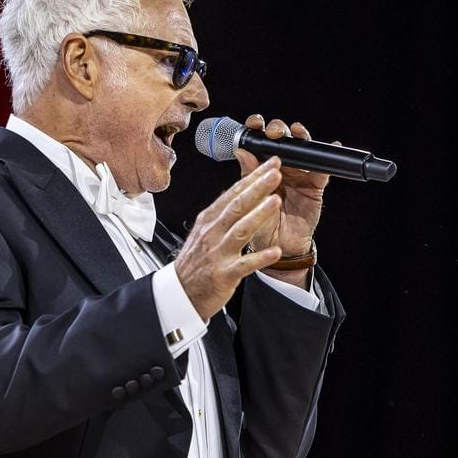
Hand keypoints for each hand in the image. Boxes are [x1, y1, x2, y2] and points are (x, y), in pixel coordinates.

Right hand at [174, 155, 294, 319]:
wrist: (181, 293)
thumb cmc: (196, 262)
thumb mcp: (206, 230)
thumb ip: (223, 210)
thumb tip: (239, 188)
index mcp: (210, 220)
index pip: (233, 193)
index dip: (252, 177)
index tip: (270, 164)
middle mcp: (213, 233)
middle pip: (237, 206)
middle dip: (257, 188)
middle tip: (275, 173)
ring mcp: (218, 253)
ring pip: (240, 230)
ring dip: (259, 215)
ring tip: (276, 201)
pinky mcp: (224, 274)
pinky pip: (244, 264)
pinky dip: (260, 258)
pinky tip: (276, 251)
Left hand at [234, 115, 329, 287]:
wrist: (277, 250)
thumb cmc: (260, 227)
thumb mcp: (249, 201)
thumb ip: (247, 176)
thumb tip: (241, 151)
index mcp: (261, 170)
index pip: (260, 143)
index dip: (258, 129)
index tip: (254, 124)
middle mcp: (281, 169)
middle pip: (283, 141)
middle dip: (279, 130)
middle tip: (274, 133)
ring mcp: (299, 177)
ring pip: (303, 150)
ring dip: (301, 138)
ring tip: (298, 133)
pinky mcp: (315, 187)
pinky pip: (323, 171)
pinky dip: (328, 160)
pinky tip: (333, 147)